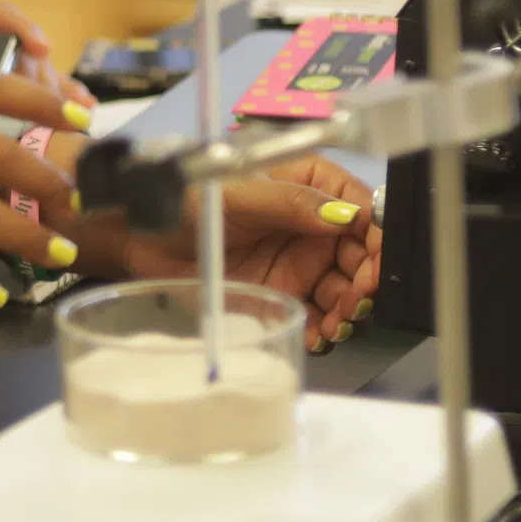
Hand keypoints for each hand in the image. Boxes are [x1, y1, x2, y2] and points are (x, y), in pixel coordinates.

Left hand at [50, 147, 379, 349]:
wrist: (143, 235)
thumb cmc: (188, 198)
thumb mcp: (239, 193)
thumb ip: (290, 202)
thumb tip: (343, 217)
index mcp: (311, 184)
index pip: (362, 209)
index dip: (377, 238)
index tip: (375, 266)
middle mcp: (311, 224)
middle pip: (362, 255)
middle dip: (365, 281)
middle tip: (352, 303)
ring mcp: (300, 261)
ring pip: (345, 288)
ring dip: (348, 310)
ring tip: (334, 325)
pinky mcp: (282, 292)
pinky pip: (316, 314)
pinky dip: (321, 329)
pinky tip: (315, 336)